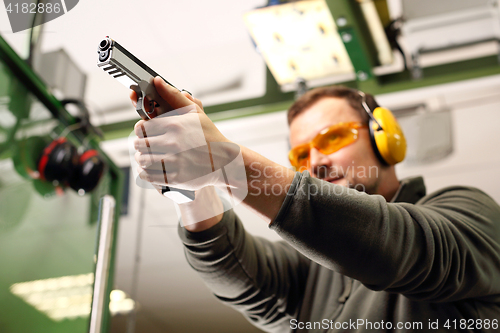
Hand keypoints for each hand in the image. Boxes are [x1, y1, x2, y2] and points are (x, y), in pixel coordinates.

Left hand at [130, 77, 241, 191]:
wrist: (225, 162)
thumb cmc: (209, 135)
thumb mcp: (194, 112)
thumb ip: (174, 95)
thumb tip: (156, 80)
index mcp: (174, 125)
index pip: (141, 127)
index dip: (141, 130)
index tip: (146, 132)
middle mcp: (173, 143)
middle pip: (139, 144)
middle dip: (141, 144)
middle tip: (147, 145)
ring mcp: (174, 162)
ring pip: (142, 160)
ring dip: (142, 158)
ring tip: (149, 157)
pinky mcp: (175, 178)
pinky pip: (148, 175)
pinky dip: (145, 172)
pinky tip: (151, 169)